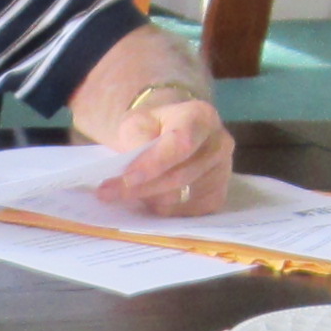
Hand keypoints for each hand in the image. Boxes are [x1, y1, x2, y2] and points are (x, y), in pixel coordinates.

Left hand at [93, 93, 232, 216]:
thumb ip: (136, 142)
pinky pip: (187, 212)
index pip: (180, 144)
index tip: (127, 178)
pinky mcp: (217, 196)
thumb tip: (131, 174)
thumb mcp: (138, 122)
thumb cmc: (154, 126)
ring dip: (150, 199)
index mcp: (202, 117)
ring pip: (181, 198)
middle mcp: (220, 145)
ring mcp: (222, 173)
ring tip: (129, 192)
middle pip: (180, 176)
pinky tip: (150, 199)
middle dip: (141, 188)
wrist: (172, 132)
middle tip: (107, 193)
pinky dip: (163, 210)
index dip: (154, 164)